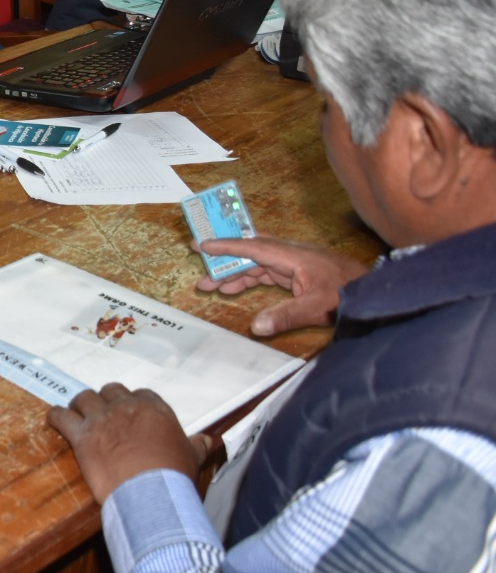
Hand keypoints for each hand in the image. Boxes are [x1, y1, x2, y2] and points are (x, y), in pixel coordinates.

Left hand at [47, 383, 210, 504]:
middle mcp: (125, 407)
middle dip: (106, 401)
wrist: (151, 493)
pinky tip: (53, 418)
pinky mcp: (81, 436)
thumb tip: (209, 440)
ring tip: (77, 413)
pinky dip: (55, 416)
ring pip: (83, 398)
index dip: (132, 404)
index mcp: (153, 408)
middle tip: (103, 415)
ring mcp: (101, 419)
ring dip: (80, 405)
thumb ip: (197, 445)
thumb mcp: (191, 457)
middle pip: (109, 391)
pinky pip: (61, 417)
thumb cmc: (174, 476)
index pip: (139, 394)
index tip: (129, 414)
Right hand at [194, 236, 369, 336]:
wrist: (376, 293)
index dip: (227, 246)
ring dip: (232, 272)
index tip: (203, 245)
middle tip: (197, 257)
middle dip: (223, 256)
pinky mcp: (296, 275)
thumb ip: (286, 316)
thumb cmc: (349, 294)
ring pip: (255, 264)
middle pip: (250, 251)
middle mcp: (289, 255)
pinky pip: (264, 273)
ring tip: (208, 285)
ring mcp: (293, 264)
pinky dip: (247, 279)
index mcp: (292, 256)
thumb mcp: (316, 307)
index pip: (254, 247)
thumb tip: (256, 327)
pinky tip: (232, 288)